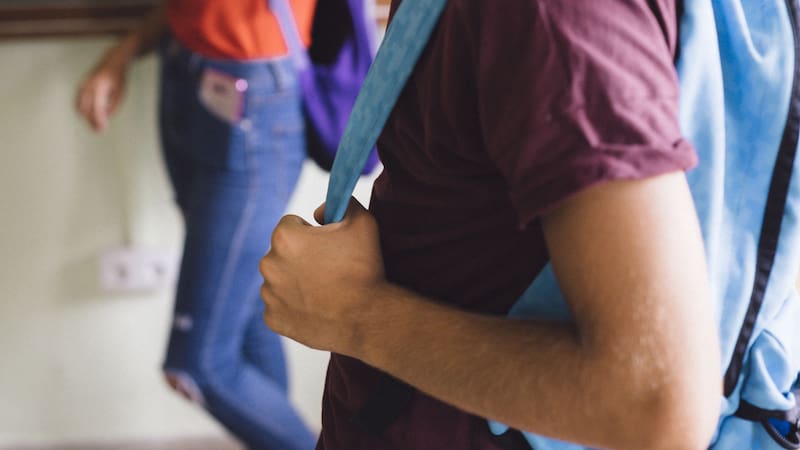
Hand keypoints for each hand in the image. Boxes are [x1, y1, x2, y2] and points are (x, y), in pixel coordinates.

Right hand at [76, 54, 127, 131]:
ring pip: (80, 105)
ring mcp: (83, 84)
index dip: (99, 120)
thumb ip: (112, 107)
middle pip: (86, 108)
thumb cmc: (118, 79)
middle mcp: (89, 84)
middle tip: (99, 131)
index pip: (97, 107)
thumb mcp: (120, 94)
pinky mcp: (81, 85)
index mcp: (101, 86)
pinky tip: (90, 117)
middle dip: (92, 121)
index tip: (103, 129)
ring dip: (86, 117)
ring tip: (95, 125)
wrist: (112, 62)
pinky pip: (78, 101)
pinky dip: (83, 111)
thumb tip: (101, 120)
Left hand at [260, 198, 386, 354]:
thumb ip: (342, 203)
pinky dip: (294, 307)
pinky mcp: (273, 319)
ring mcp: (269, 294)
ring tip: (325, 290)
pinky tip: (317, 308)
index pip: (291, 224)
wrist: (367, 318)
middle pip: (282, 252)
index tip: (327, 245)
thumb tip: (321, 211)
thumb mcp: (362, 222)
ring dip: (295, 281)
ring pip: (279, 279)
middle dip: (300, 257)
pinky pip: (279, 306)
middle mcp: (269, 264)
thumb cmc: (365, 270)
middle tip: (328, 269)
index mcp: (285, 237)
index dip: (311, 232)